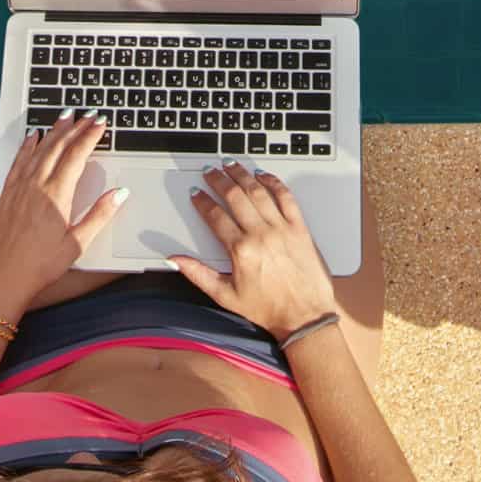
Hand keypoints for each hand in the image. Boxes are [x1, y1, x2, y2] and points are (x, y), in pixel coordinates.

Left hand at [0, 114, 126, 320]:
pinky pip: (19, 161)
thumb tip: (119, 194)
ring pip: (39, 150)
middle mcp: (36, 185)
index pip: (77, 155)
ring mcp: (19, 187)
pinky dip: (27, 146)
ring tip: (65, 117)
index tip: (100, 123)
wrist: (1, 279)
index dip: (90, 136)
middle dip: (75, 128)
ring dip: (53, 131)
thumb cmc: (39, 266)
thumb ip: (99, 215)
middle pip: (58, 147)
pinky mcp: (7, 194)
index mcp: (56, 195)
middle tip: (87, 115)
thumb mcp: (77, 244)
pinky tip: (32, 137)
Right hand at [169, 163, 339, 337]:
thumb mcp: (226, 296)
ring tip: (231, 165)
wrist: (305, 316)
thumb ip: (198, 274)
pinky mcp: (300, 228)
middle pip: (235, 197)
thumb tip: (176, 260)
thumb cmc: (269, 309)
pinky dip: (274, 183)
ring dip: (242, 175)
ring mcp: (282, 229)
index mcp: (241, 250)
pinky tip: (264, 175)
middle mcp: (261, 235)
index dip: (202, 202)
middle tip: (210, 171)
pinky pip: (286, 197)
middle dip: (219, 180)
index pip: (215, 216)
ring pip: (258, 192)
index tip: (197, 194)